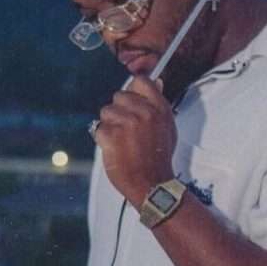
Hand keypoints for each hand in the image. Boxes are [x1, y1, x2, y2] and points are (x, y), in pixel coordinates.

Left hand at [94, 76, 176, 207]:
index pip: (141, 81)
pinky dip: (103, 140)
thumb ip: (159, 104)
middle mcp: (144, 112)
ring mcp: (127, 123)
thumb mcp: (168, 127)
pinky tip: (115, 150)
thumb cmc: (159, 158)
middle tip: (126, 129)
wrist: (152, 184)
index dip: (132, 90)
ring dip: (109, 125)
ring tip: (121, 141)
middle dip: (119, 111)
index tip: (131, 101)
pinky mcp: (111, 135)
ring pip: (106, 112)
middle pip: (119, 96)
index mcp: (159, 109)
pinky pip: (98, 129)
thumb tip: (157, 82)